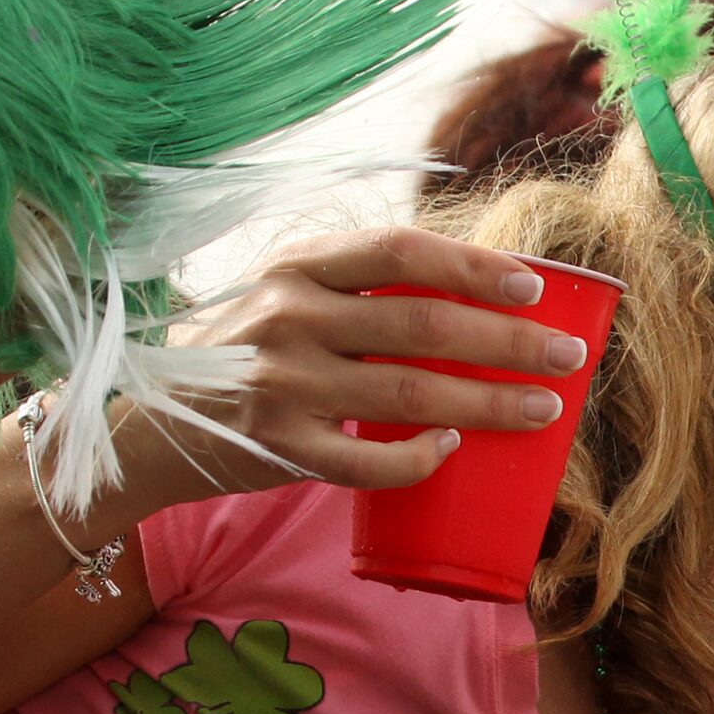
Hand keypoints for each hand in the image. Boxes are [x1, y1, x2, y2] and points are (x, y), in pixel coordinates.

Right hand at [112, 229, 585, 513]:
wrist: (145, 422)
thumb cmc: (243, 351)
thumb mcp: (285, 294)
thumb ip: (358, 286)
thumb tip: (476, 290)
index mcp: (296, 266)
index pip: (399, 251)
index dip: (472, 267)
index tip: (532, 288)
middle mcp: (286, 318)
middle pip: (422, 326)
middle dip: (508, 342)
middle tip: (568, 356)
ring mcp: (280, 385)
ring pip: (410, 395)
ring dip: (489, 403)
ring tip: (543, 407)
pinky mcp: (278, 448)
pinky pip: (368, 462)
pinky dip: (419, 459)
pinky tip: (452, 451)